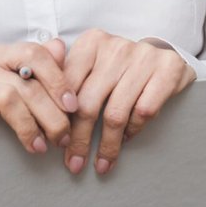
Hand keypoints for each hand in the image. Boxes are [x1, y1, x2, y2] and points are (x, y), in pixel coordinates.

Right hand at [0, 37, 76, 154]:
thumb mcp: (22, 86)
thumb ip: (44, 69)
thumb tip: (60, 47)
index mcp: (7, 53)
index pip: (36, 54)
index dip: (58, 80)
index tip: (73, 107)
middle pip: (27, 83)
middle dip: (51, 115)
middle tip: (63, 138)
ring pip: (8, 97)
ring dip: (28, 126)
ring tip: (40, 146)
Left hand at [62, 30, 196, 175]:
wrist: (163, 56)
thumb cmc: (119, 67)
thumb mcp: (91, 64)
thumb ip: (65, 77)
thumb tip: (38, 107)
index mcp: (91, 43)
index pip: (67, 87)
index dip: (60, 119)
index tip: (57, 143)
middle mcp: (116, 47)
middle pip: (89, 104)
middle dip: (80, 140)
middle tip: (75, 163)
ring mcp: (143, 57)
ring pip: (116, 113)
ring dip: (108, 145)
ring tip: (102, 163)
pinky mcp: (167, 69)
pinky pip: (143, 111)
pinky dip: (133, 131)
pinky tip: (127, 139)